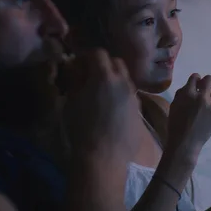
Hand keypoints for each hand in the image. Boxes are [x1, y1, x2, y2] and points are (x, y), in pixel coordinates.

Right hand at [63, 49, 140, 164]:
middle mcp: (123, 82)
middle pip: (116, 62)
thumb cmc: (82, 129)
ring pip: (125, 79)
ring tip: (101, 94)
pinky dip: (121, 95)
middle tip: (90, 76)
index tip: (78, 64)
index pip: (98, 53)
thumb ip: (75, 80)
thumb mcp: (71, 101)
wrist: (104, 158)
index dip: (86, 56)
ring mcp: (134, 97)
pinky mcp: (139, 112)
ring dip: (114, 80)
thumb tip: (76, 68)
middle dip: (103, 64)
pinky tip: (111, 110)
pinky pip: (130, 96)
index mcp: (104, 76)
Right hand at [166, 74, 210, 161]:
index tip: (195, 83)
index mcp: (188, 93)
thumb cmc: (175, 124)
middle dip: (206, 82)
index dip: (195, 79)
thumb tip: (190, 86)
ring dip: (210, 95)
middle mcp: (201, 97)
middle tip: (203, 88)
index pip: (195, 77)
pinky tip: (205, 118)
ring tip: (205, 103)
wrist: (185, 143)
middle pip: (210, 80)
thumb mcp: (174, 105)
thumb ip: (182, 94)